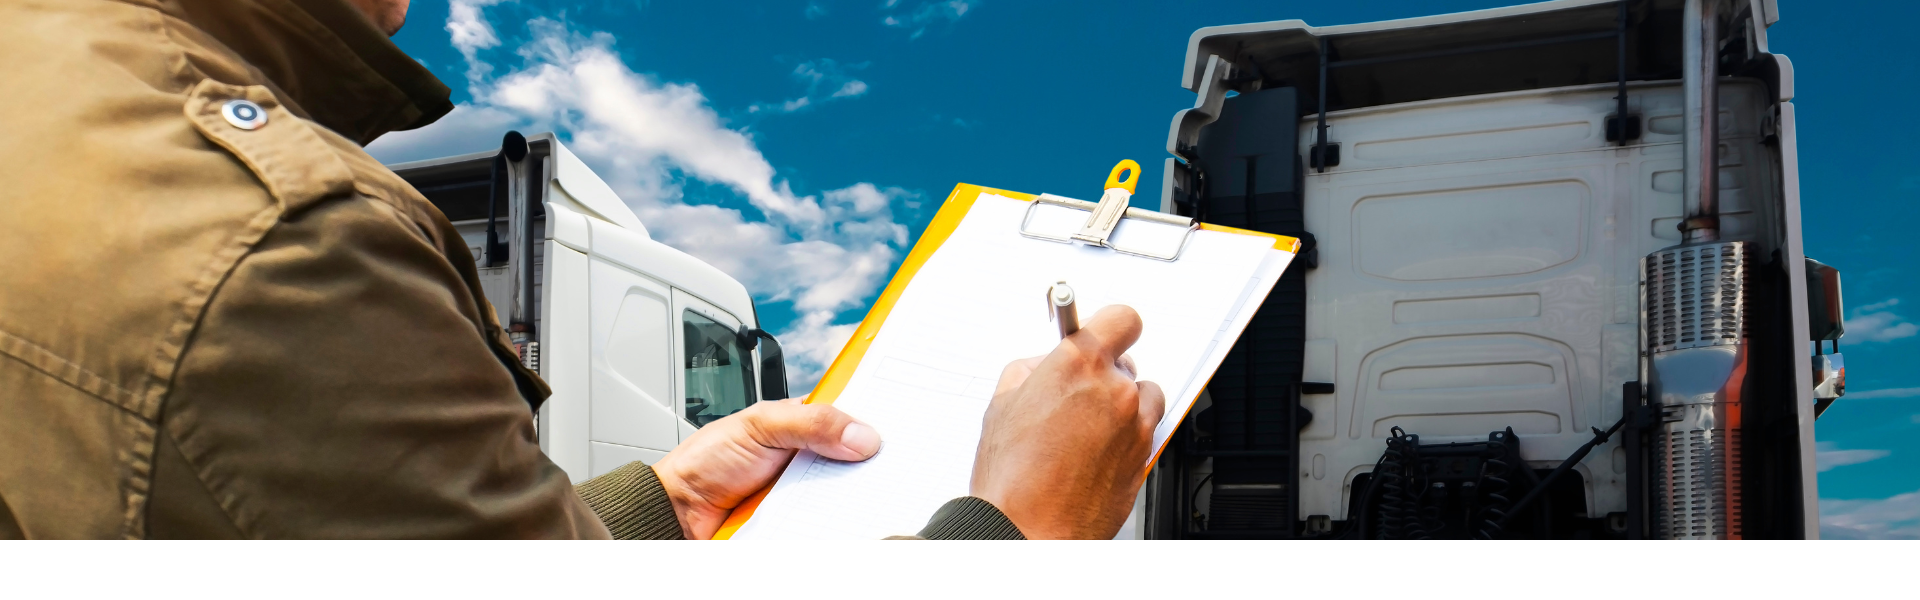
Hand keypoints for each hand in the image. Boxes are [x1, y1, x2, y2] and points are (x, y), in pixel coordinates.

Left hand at [650, 397, 881, 538]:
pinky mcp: (803, 521)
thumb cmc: (707, 461)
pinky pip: (832, 521)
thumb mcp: (759, 425)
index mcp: (803, 422)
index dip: (875, 416)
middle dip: (873, 460)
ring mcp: (808, 491)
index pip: (850, 414)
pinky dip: (840, 520)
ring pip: (849, 491)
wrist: (680, 511)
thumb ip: (810, 423)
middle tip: (887, 459)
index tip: (903, 418)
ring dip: (859, 492)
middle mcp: (811, 456)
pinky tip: (847, 517)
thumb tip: (862, 436)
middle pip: (858, 457)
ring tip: (870, 489)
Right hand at [970, 305, 1165, 538]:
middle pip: (1127, 361)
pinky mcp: (1144, 458)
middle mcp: (1116, 390)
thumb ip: (1032, 369)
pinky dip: (1125, 436)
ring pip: (1142, 397)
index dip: (1109, 326)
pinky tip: (1092, 454)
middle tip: (1075, 394)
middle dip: (1103, 373)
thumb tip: (1045, 363)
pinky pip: (1144, 432)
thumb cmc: (1011, 479)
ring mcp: (1136, 426)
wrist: (1029, 532)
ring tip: (1086, 428)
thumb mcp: (1001, 404)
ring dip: (1122, 404)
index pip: (1122, 318)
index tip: (1099, 334)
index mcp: (1079, 364)